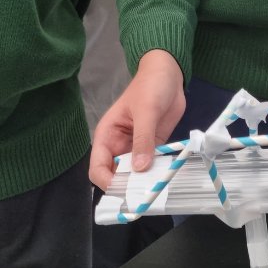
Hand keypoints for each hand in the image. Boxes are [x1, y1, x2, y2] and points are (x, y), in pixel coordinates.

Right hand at [89, 49, 185, 190]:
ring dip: (143, 181)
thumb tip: (139, 168)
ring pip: (134, 174)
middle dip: (126, 185)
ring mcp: (136, 148)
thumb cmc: (150, 86)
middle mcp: (119, 145)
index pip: (98, 167)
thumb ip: (142, 139)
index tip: (123, 188)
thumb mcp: (146, 110)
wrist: (169, 74)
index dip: (107, 181)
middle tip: (142, 193)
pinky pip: (151, 166)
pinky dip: (156, 173)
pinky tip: (165, 177)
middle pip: (116, 175)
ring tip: (155, 187)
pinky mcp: (153, 147)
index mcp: (107, 135)